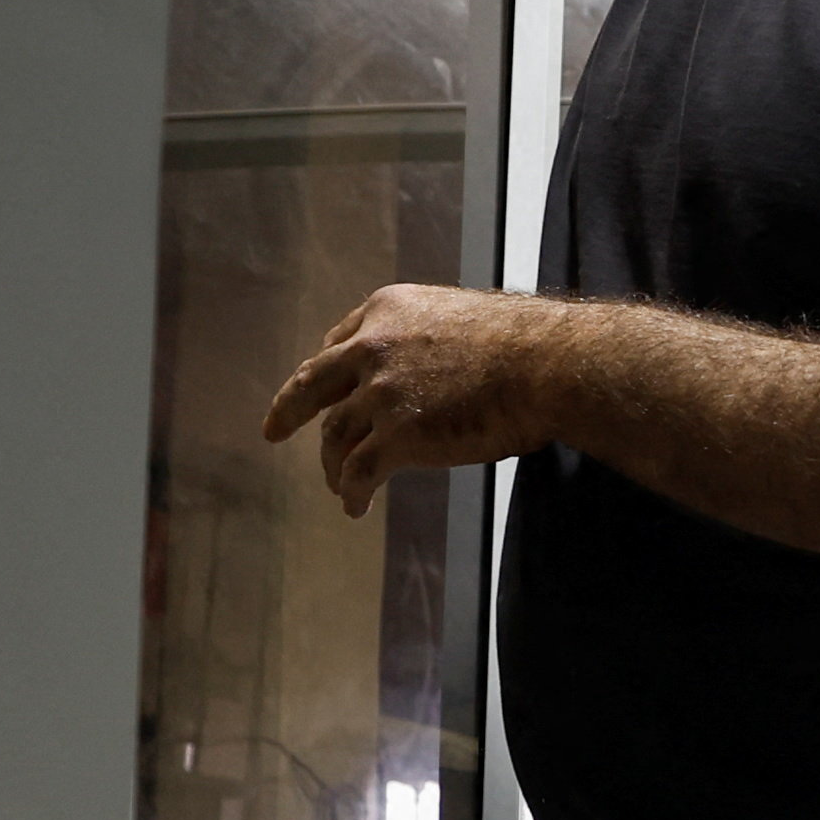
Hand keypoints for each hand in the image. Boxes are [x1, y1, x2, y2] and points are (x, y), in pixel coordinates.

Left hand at [262, 286, 556, 517]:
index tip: (317, 389)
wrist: (546, 365)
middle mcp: (372, 348)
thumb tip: (433, 370)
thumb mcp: (461, 321)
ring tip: (339, 486)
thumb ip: (429, 341)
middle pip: (313, 384)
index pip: (338, 342)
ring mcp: (381, 393)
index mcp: (387, 312)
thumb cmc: (524, 346)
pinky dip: (352, 493)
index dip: (326, 371)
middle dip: (288, 410)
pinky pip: (359, 472)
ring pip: (334, 435)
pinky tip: (355, 507)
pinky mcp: (396, 436)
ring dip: (332, 464)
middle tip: (273, 431)